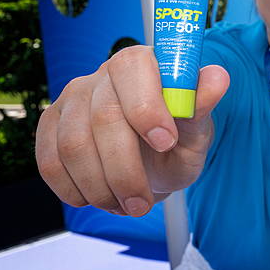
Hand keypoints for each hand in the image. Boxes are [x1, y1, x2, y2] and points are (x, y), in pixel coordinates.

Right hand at [35, 45, 229, 216]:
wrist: (154, 160)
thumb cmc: (179, 137)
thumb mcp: (198, 127)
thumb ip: (202, 105)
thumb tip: (219, 77)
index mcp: (142, 63)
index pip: (134, 71)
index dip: (147, 108)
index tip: (166, 143)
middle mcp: (102, 75)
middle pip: (103, 117)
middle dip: (124, 169)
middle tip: (143, 203)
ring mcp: (72, 98)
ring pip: (73, 145)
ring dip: (100, 186)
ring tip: (127, 206)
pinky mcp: (51, 124)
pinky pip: (50, 160)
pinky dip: (73, 189)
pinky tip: (99, 200)